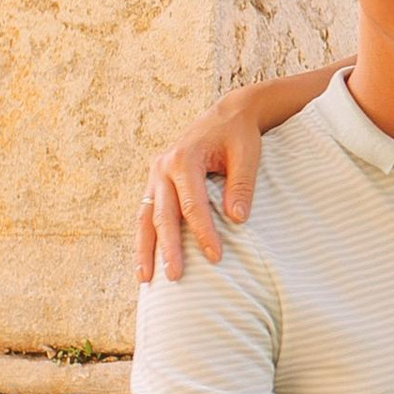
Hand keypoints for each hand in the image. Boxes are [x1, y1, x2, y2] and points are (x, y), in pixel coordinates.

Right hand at [137, 100, 263, 281]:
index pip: (192, 205)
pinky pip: (147, 213)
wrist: (227, 114)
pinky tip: (147, 259)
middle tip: (175, 277)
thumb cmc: (240, 136)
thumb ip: (242, 186)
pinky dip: (146, 237)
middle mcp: (163, 167)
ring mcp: (155, 175)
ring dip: (145, 248)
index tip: (216, 257)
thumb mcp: (248, 155)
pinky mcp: (156, 181)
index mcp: (184, 159)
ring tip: (146, 279)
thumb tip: (237, 220)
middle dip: (169, 248)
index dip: (204, 233)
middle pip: (163, 215)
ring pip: (146, 217)